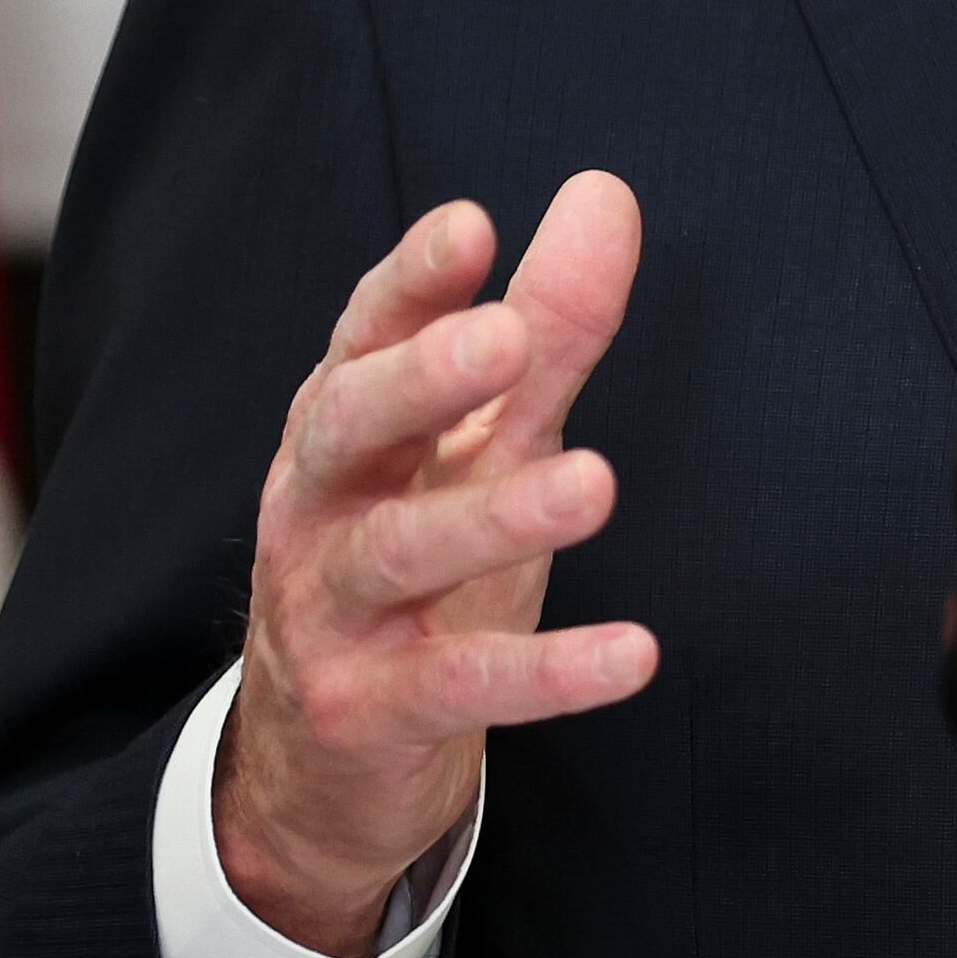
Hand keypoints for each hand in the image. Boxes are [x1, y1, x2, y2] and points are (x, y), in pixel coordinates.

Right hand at [216, 174, 661, 956]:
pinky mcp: (370, 710)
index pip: (365, 337)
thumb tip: (606, 193)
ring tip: (595, 483)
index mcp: (345, 427)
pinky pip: (457, 686)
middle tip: (506, 336)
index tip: (472, 226)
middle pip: (350, 425)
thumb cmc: (413, 563)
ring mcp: (332, 611)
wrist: (325, 765)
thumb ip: (546, 328)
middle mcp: (320, 506)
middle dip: (423, 377)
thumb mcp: (480, 440)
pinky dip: (547, 674)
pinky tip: (636, 654)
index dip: (412, 282)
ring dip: (495, 517)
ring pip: (399, 553)